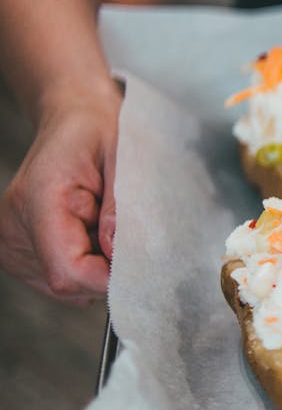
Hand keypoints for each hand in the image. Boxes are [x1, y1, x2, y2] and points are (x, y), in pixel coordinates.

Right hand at [0, 83, 120, 303]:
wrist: (73, 123)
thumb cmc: (101, 134)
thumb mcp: (124, 157)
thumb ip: (122, 204)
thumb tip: (116, 251)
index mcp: (39, 198)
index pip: (67, 269)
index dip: (107, 280)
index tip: (140, 268)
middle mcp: (13, 225)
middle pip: (66, 283)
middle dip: (106, 271)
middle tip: (126, 234)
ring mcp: (9, 241)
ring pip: (64, 286)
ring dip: (96, 267)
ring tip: (104, 226)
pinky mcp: (16, 251)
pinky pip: (60, 277)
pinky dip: (84, 265)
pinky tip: (91, 233)